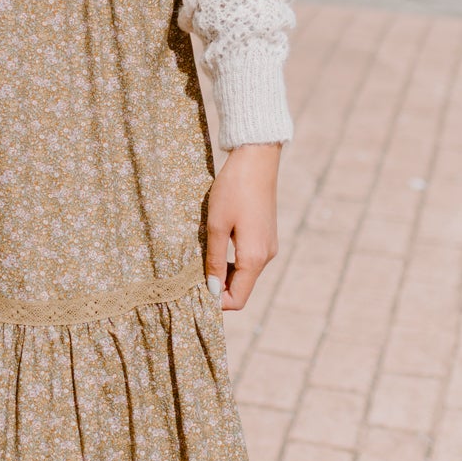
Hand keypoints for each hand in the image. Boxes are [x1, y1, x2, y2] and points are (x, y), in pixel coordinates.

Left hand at [205, 142, 281, 310]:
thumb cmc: (233, 190)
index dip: (216, 301)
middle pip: (242, 288)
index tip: (194, 290)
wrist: (256, 159)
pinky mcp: (266, 235)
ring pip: (245, 273)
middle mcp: (266, 256)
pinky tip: (216, 244)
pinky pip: (249, 259)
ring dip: (223, 272)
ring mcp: (269, 246)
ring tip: (202, 256)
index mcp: (255, 258)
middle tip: (192, 274)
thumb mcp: (216, 225)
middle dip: (218, 287)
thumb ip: (213, 259)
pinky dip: (232, 260)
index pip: (238, 299)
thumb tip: (212, 290)